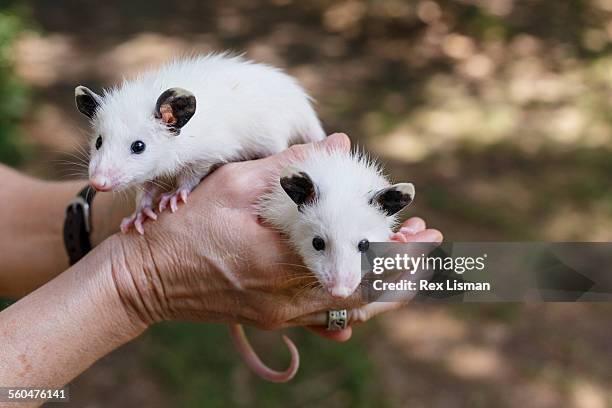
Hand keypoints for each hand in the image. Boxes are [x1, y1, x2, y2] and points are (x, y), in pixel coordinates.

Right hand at [111, 133, 441, 334]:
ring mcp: (281, 313)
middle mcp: (286, 296)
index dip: (395, 246)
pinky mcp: (273, 319)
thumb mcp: (231, 185)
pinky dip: (355, 302)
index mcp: (280, 259)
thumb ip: (290, 166)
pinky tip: (372, 290)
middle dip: (403, 266)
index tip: (423, 229)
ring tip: (415, 264)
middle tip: (430, 242)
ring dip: (386, 285)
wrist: (145, 280)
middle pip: (364, 288)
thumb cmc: (184, 227)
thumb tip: (338, 145)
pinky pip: (327, 319)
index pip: (356, 259)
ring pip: (351, 308)